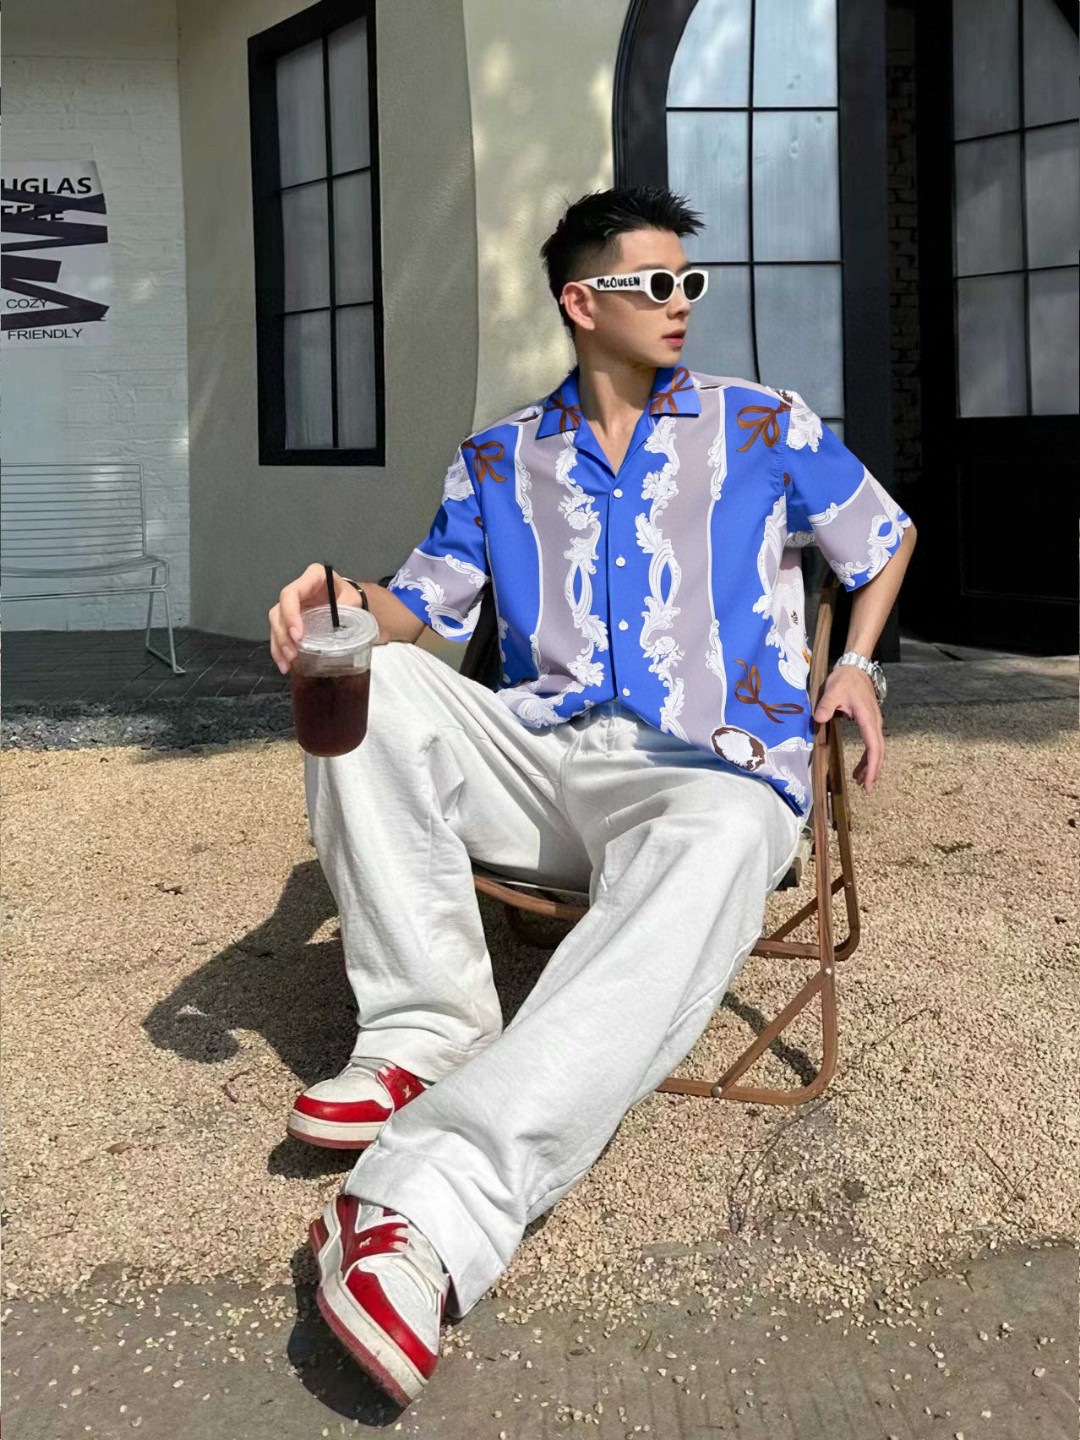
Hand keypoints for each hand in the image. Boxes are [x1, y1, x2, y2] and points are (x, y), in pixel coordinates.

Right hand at [269, 563, 359, 674]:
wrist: (349, 600)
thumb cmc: (350, 597)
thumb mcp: (353, 600)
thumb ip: (346, 609)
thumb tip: (336, 627)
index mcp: (312, 577)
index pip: (291, 593)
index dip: (290, 614)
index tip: (298, 635)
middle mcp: (297, 590)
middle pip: (279, 610)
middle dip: (282, 634)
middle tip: (292, 653)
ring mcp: (291, 605)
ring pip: (275, 623)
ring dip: (278, 645)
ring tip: (286, 664)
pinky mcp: (290, 619)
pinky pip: (279, 633)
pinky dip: (279, 649)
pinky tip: (284, 663)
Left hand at [812, 667, 882, 793]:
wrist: (855, 669)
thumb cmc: (844, 680)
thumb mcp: (832, 691)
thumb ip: (826, 705)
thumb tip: (819, 718)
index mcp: (867, 718)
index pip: (874, 746)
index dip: (872, 765)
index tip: (868, 781)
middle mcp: (875, 723)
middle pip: (879, 751)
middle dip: (874, 771)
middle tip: (867, 789)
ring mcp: (874, 723)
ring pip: (877, 749)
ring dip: (871, 766)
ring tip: (861, 782)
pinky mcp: (870, 723)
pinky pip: (872, 744)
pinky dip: (868, 758)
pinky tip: (860, 768)